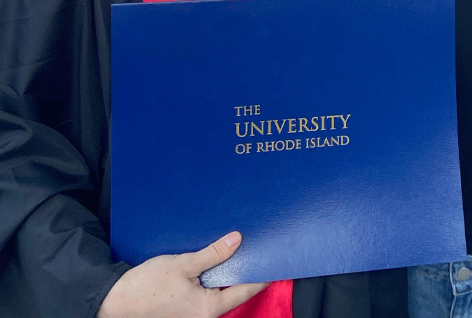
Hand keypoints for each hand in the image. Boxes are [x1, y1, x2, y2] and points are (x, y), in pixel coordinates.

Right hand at [97, 232, 267, 317]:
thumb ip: (213, 254)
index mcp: (209, 309)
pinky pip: (207, 292)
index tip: (276, 263)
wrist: (116, 301)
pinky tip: (214, 260)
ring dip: (226, 272)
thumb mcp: (183, 265)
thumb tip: (238, 240)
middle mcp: (205, 316)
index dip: (261, 275)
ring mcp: (195, 314)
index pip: (245, 290)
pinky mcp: (186, 309)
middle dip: (243, 269)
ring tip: (236, 248)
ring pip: (220, 290)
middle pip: (233, 291)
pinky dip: (213, 276)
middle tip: (255, 247)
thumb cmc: (148, 286)